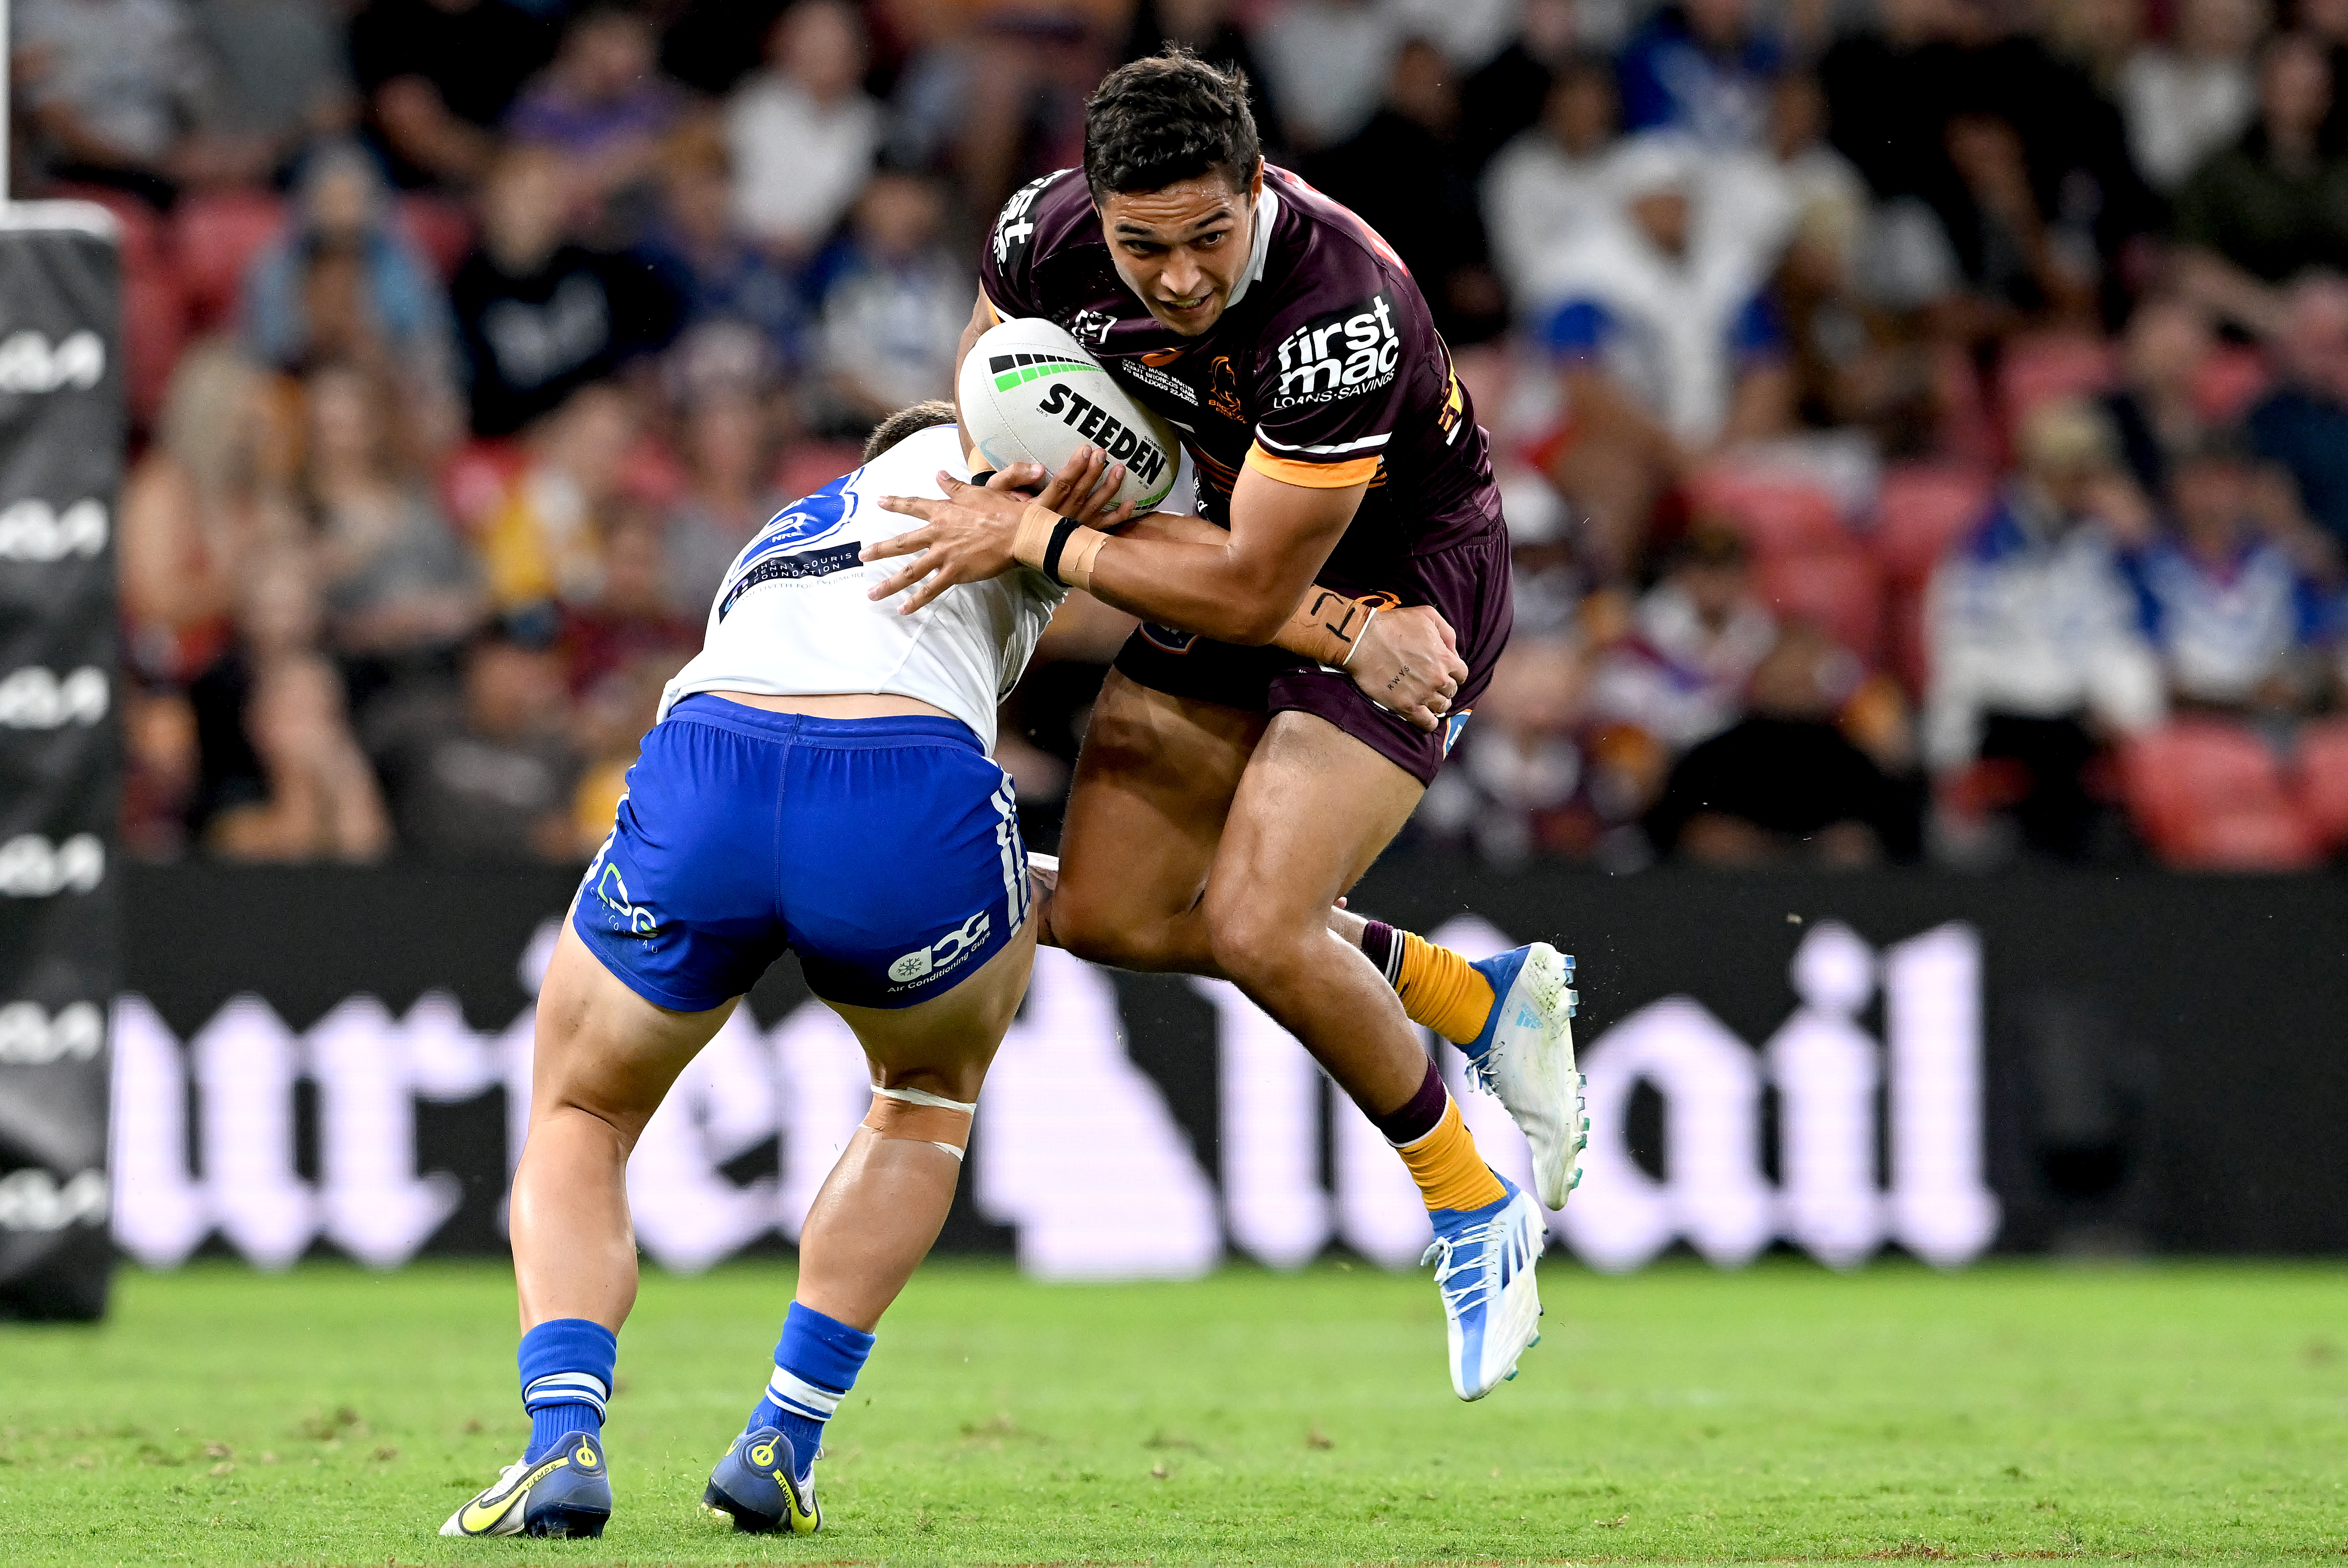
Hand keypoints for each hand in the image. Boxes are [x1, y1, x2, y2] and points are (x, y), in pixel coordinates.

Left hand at [866, 473, 1027, 612]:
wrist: (1019, 532)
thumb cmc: (1002, 511)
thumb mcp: (976, 493)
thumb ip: (954, 486)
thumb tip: (939, 474)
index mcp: (943, 512)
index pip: (914, 505)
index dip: (896, 503)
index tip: (879, 501)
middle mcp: (938, 534)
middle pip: (903, 543)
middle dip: (880, 550)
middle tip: (861, 556)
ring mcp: (944, 555)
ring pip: (910, 571)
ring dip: (889, 584)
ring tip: (872, 594)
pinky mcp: (955, 573)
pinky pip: (931, 589)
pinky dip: (917, 600)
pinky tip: (903, 609)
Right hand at [979, 445, 1137, 530]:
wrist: (1003, 541)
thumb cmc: (999, 512)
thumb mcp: (996, 491)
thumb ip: (1014, 476)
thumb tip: (1039, 468)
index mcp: (1039, 508)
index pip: (1061, 485)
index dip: (1075, 467)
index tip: (1086, 449)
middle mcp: (1057, 520)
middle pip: (1080, 494)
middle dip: (1094, 472)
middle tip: (1104, 453)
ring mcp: (1070, 531)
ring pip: (1093, 509)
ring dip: (1109, 489)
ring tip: (1120, 470)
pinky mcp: (1079, 538)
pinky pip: (1102, 529)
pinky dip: (1118, 517)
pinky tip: (1131, 504)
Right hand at [1346, 603, 1466, 732]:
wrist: (1364, 641)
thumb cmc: (1394, 625)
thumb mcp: (1427, 615)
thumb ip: (1447, 632)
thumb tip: (1454, 651)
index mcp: (1445, 658)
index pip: (1462, 674)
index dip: (1453, 673)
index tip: (1443, 672)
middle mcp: (1438, 678)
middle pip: (1451, 691)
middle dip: (1443, 688)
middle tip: (1431, 684)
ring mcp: (1423, 694)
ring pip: (1442, 707)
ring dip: (1437, 704)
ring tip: (1426, 699)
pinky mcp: (1406, 706)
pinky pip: (1427, 723)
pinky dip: (1429, 722)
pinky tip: (1425, 718)